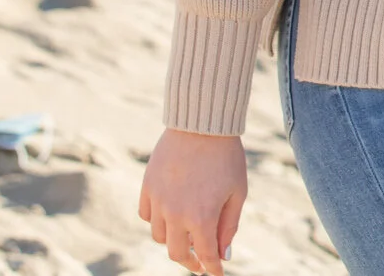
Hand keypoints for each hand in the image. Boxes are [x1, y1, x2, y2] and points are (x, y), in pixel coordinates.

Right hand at [137, 128, 247, 274]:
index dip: (211, 268)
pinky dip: (156, 221)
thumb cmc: (227, 157)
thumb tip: (223, 254)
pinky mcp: (146, 188)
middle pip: (176, 253)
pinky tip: (169, 215)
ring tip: (187, 234)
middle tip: (200, 262)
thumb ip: (229, 225)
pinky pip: (146, 215)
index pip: (205, 255)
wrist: (202, 124)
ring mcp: (158, 202)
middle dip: (190, 262)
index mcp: (201, 218)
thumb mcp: (237, 192)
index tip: (216, 274)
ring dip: (172, 240)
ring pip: (158, 236)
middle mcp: (175, 215)